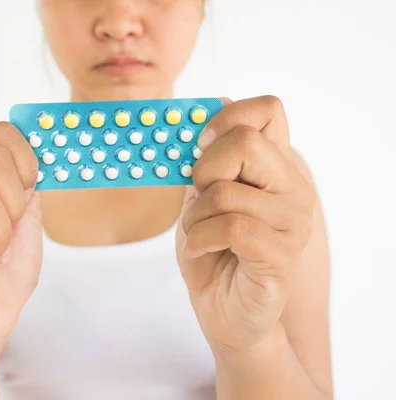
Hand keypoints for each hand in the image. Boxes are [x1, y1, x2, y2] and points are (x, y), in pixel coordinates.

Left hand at [175, 96, 316, 354]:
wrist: (224, 312)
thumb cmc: (213, 252)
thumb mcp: (202, 197)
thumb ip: (211, 159)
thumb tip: (219, 100)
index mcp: (275, 169)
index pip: (268, 110)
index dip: (226, 119)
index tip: (202, 146)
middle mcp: (293, 190)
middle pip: (246, 142)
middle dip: (204, 170)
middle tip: (200, 199)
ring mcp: (293, 224)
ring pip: (226, 192)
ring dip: (195, 216)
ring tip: (199, 234)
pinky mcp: (281, 257)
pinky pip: (230, 228)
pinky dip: (200, 238)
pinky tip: (200, 250)